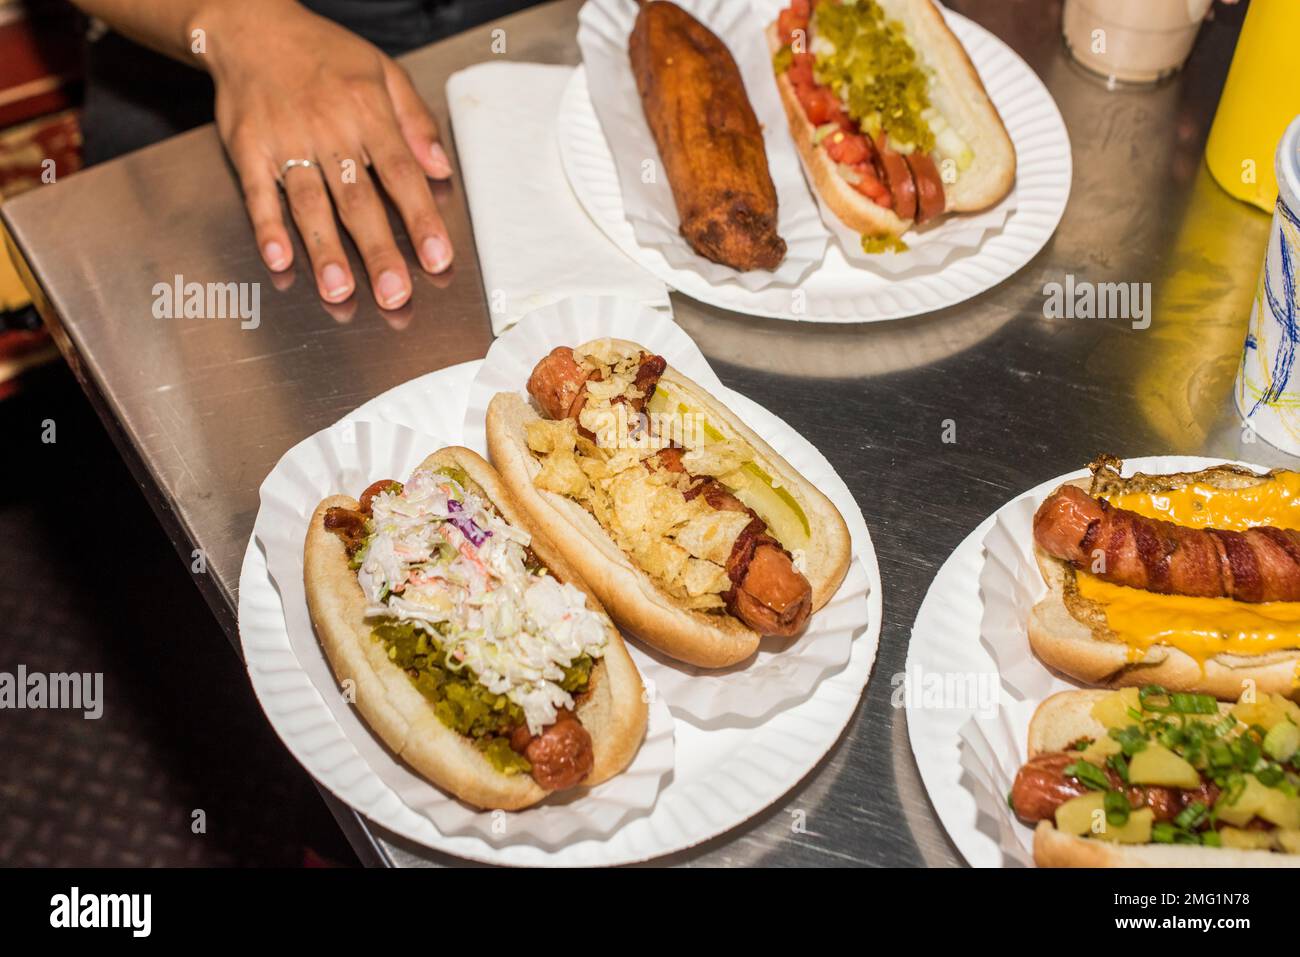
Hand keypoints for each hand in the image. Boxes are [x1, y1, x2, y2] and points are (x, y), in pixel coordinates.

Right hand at [206, 0, 452, 307]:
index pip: (402, 174)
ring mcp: (285, 140)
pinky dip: (268, 227)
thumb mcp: (382, 71)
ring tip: (339, 290)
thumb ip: (415, 121)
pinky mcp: (248, 148)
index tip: (436, 258)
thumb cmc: (322, 53)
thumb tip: (440, 168)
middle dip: (377, 250)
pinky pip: (259, 192)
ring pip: (310, 203)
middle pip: (358, 199)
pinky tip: (279, 258)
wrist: (250, 26)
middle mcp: (328, 129)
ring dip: (324, 250)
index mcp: (367, 112)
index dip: (421, 219)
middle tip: (393, 293)